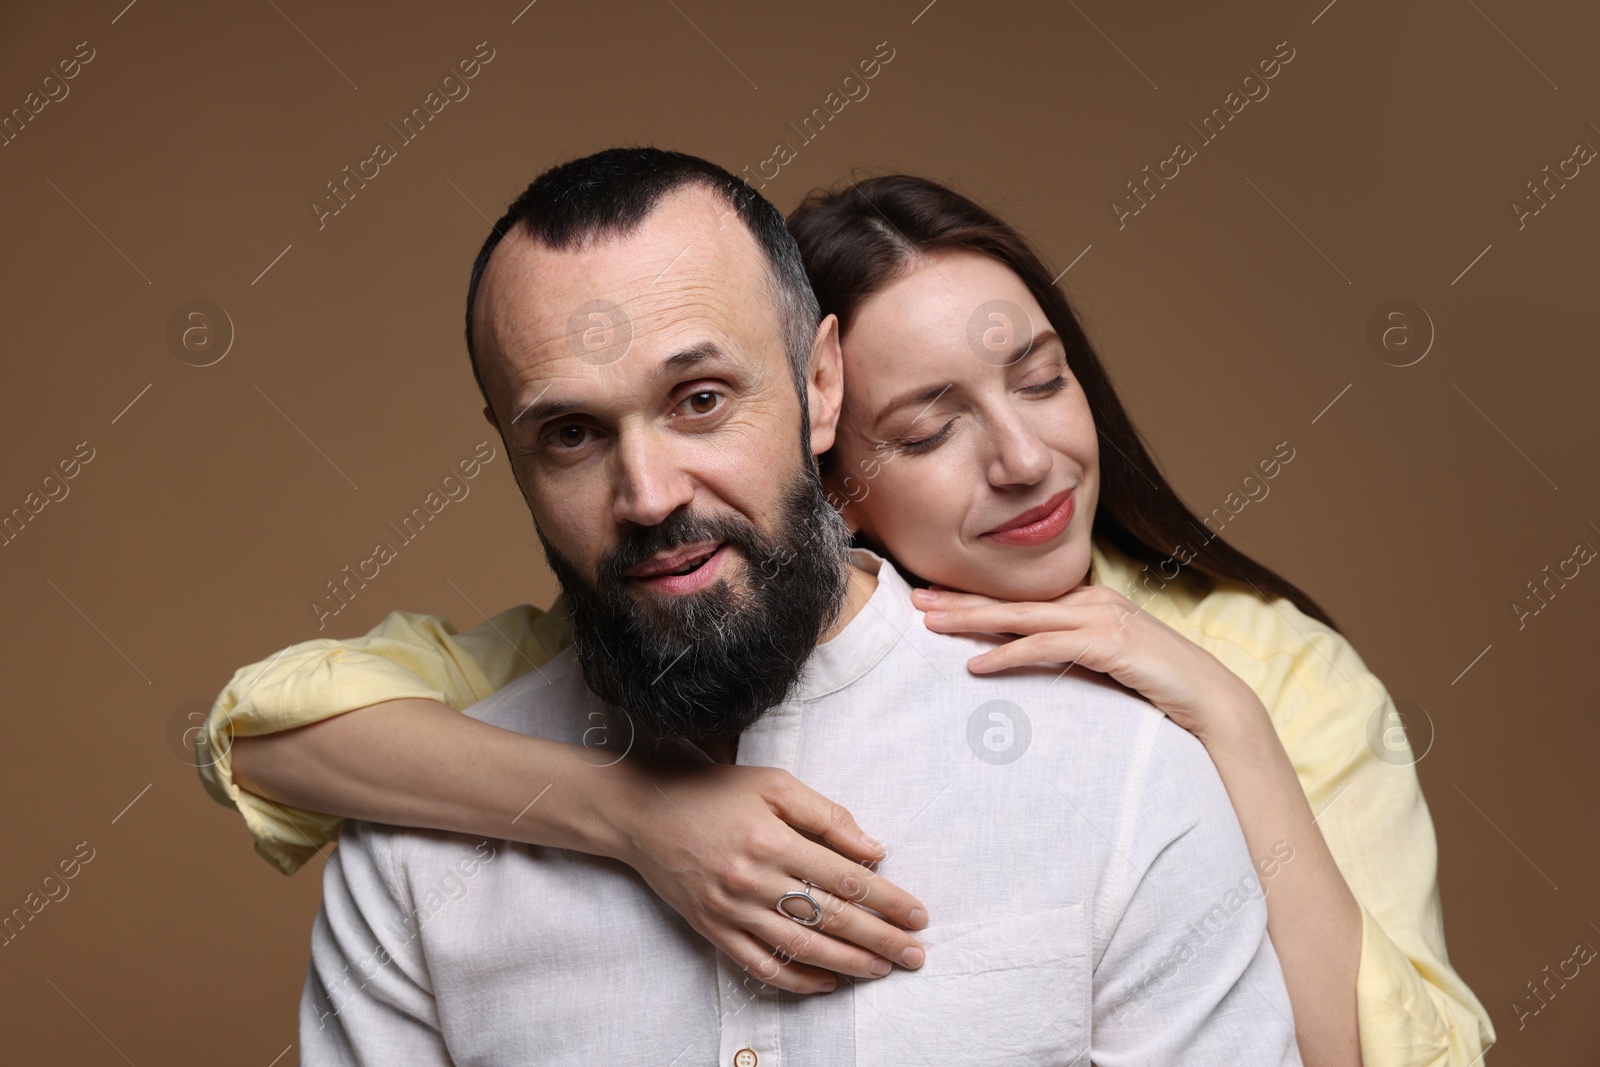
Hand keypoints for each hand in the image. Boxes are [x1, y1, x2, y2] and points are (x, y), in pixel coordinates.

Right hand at [603, 759, 928, 993]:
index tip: (917, 914)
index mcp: (772, 839)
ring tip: (882, 970)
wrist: (642, 810)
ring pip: (801, 947)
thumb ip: (826, 815)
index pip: (845, 879)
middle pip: (830, 918)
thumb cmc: (712, 789)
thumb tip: (874, 850)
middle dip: (880, 939)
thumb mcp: (773, 783)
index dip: (887, 900)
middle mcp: (753, 880)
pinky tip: (826, 982)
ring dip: (848, 963)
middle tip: (915, 954)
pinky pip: (759, 965)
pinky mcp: (711, 929)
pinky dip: (795, 979)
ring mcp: (731, 910)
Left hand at [913, 583, 1264, 743]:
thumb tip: (1032, 658)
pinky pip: (1045, 647)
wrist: (1213, 701)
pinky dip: (1008, 654)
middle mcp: (1093, 600)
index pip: (1022, 597)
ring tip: (930, 624)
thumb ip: (1074, 652)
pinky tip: (977, 665)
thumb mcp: (1110, 662)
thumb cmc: (1161, 687)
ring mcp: (1102, 619)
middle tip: (915, 598)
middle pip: (1013, 599)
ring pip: (1022, 616)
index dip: (977, 597)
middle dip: (961, 598)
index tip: (935, 598)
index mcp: (1091, 601)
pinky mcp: (1108, 643)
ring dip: (972, 619)